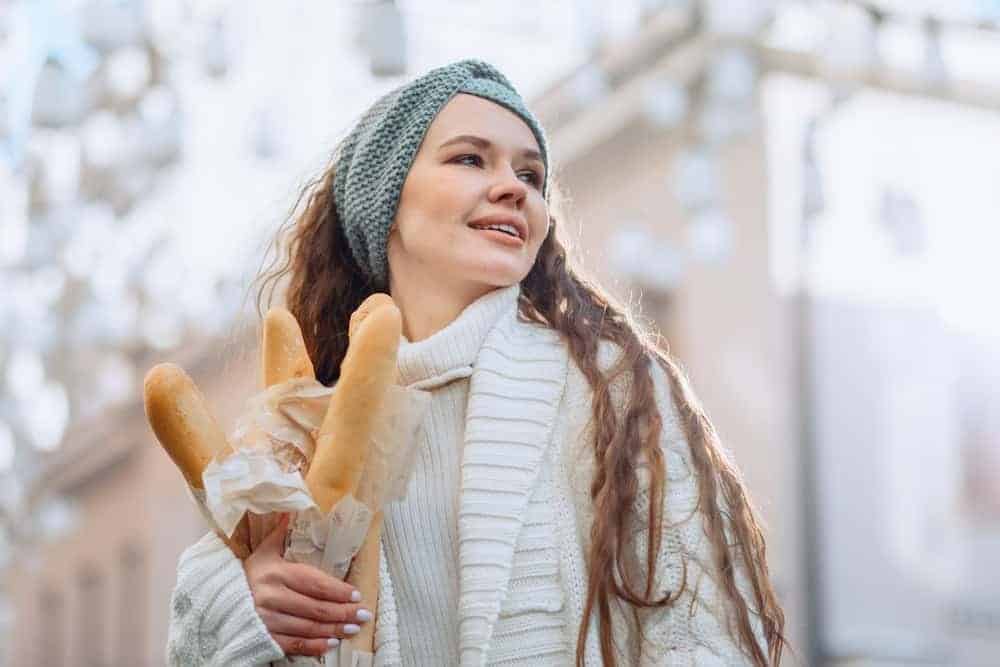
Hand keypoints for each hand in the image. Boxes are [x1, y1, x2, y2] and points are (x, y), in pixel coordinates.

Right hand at [243, 514, 371, 656]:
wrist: (216, 602)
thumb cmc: (247, 575)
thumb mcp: (263, 553)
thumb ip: (280, 534)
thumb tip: (291, 510)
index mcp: (275, 573)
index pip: (313, 582)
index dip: (336, 590)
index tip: (355, 594)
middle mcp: (272, 597)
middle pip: (315, 607)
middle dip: (342, 612)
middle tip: (363, 615)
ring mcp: (267, 620)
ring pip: (307, 627)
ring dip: (333, 629)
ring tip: (352, 629)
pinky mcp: (263, 638)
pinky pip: (292, 644)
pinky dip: (313, 646)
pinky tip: (329, 644)